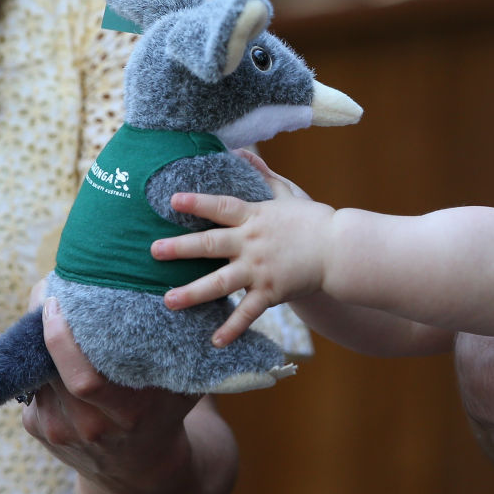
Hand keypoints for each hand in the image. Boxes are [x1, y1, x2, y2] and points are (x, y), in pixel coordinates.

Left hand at [22, 297, 236, 493]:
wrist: (141, 472)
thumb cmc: (166, 414)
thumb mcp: (182, 389)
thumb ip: (182, 352)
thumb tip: (187, 300)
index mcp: (127, 414)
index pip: (84, 380)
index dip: (63, 342)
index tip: (58, 303)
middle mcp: (89, 426)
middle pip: (51, 369)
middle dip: (43, 326)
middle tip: (49, 290)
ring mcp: (58, 430)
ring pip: (37, 373)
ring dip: (39, 340)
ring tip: (53, 308)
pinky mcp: (38, 428)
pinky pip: (33, 384)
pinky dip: (40, 361)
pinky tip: (55, 345)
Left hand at [153, 154, 333, 345]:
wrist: (340, 250)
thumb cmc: (314, 220)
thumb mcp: (287, 193)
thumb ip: (262, 175)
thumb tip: (241, 152)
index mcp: (254, 217)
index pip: (220, 207)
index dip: (196, 203)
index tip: (172, 201)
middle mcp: (252, 243)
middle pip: (210, 244)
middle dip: (180, 248)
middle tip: (153, 251)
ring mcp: (260, 269)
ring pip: (220, 282)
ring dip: (193, 292)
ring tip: (168, 301)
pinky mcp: (271, 292)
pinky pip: (248, 312)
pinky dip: (232, 328)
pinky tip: (215, 341)